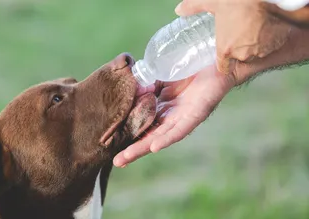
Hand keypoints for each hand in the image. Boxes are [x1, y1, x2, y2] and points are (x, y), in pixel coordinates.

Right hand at [113, 65, 235, 166]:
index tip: (110, 144)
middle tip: (116, 162)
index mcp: (163, 109)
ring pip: (161, 137)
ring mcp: (183, 118)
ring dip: (144, 148)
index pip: (143, 125)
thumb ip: (148, 83)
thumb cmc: (191, 68)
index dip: (128, 134)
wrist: (217, 60)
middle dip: (133, 149)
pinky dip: (167, 138)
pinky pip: (180, 129)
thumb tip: (131, 89)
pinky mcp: (196, 114)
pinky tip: (154, 147)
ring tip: (127, 157)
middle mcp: (172, 117)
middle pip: (149, 136)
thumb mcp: (162, 76)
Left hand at [175, 0, 291, 73]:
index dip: (223, 60)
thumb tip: (178, 10)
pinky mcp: (275, 44)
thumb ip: (194, 7)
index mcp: (225, 49)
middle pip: (239, 57)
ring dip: (253, 43)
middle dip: (239, 47)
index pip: (223, 67)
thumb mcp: (213, 2)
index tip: (225, 50)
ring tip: (251, 27)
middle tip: (238, 32)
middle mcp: (242, 54)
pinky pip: (270, 45)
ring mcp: (260, 50)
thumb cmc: (238, 2)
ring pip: (255, 51)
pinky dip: (268, 38)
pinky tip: (264, 26)